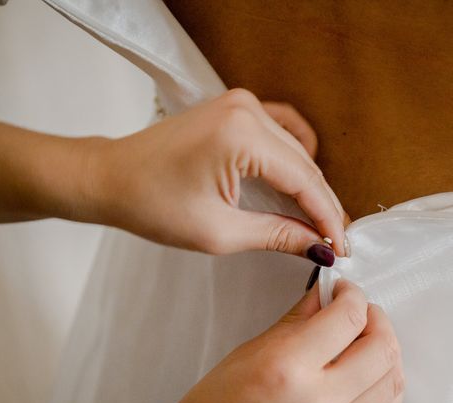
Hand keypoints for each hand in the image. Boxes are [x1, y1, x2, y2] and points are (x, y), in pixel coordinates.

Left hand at [91, 88, 346, 263]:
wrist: (111, 178)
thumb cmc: (152, 204)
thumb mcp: (219, 232)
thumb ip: (277, 235)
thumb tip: (318, 246)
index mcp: (242, 136)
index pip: (304, 181)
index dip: (327, 217)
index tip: (341, 247)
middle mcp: (247, 110)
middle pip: (305, 165)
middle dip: (322, 205)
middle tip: (335, 241)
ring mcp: (242, 104)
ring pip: (296, 152)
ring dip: (310, 186)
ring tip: (320, 222)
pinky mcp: (235, 109)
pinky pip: (281, 134)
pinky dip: (294, 161)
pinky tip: (300, 185)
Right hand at [116, 280, 404, 402]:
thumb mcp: (249, 352)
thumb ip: (295, 320)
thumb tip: (322, 296)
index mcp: (289, 369)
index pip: (346, 318)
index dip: (351, 294)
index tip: (342, 290)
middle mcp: (318, 401)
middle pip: (381, 347)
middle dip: (375, 317)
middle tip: (358, 309)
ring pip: (392, 381)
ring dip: (388, 349)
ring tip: (368, 338)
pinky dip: (388, 386)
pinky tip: (374, 374)